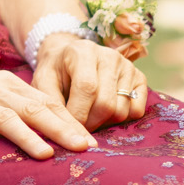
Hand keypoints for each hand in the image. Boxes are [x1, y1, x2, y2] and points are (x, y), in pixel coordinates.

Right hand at [0, 46, 91, 171]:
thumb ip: (21, 106)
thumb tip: (56, 130)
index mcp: (9, 86)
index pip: (47, 102)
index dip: (71, 121)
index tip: (94, 142)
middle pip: (33, 109)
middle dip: (61, 128)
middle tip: (84, 147)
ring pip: (3, 119)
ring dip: (25, 136)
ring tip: (45, 154)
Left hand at [31, 33, 148, 131]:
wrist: (70, 57)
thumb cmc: (55, 71)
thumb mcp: (43, 81)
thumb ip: (52, 104)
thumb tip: (65, 132)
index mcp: (83, 52)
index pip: (87, 88)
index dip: (78, 114)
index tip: (69, 130)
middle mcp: (109, 56)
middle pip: (106, 103)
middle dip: (90, 123)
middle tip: (78, 128)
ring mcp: (127, 66)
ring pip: (121, 110)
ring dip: (104, 123)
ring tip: (89, 116)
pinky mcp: (140, 78)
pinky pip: (136, 111)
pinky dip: (121, 120)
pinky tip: (105, 113)